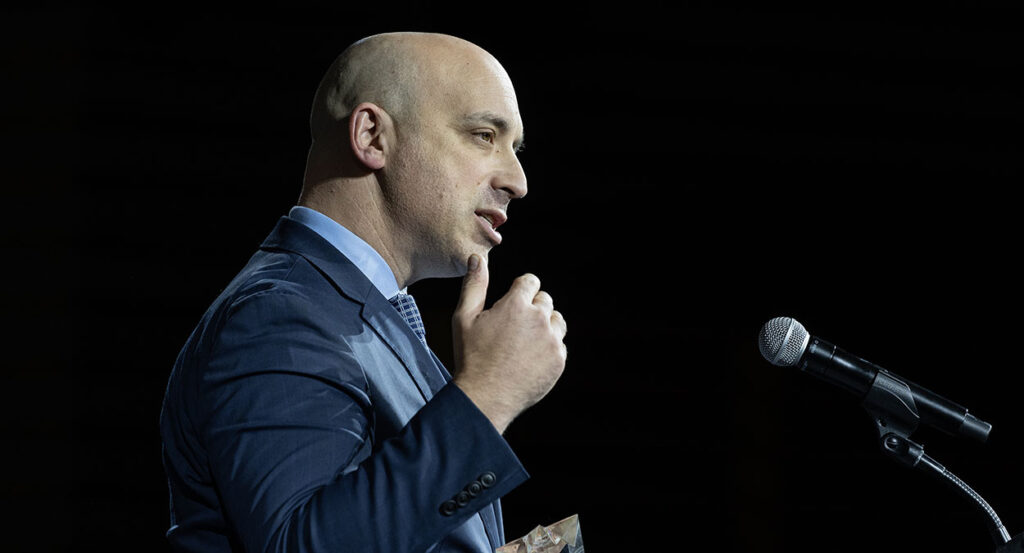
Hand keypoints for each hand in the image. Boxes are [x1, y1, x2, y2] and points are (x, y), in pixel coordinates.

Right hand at [452, 254, 567, 433]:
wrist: (485, 397)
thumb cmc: (471, 356)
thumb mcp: (464, 318)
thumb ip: (474, 285)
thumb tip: (477, 258)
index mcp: (516, 304)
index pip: (530, 281)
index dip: (520, 290)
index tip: (512, 304)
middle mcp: (539, 319)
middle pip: (544, 300)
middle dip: (531, 308)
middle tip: (513, 328)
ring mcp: (552, 340)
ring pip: (556, 320)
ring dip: (544, 325)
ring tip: (524, 342)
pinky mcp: (559, 360)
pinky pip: (560, 345)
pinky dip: (548, 348)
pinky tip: (530, 358)